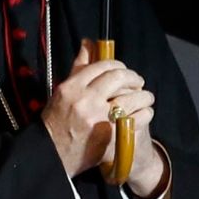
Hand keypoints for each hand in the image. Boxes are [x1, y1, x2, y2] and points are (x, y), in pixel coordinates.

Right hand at [41, 48, 151, 178]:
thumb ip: (78, 69)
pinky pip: (137, 117)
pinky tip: (144, 113)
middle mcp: (85, 100)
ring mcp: (99, 118)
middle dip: (134, 77)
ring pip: (132, 97)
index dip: (118, 65)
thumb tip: (89, 43)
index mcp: (72, 87)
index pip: (102, 66)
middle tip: (138, 82)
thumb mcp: (62, 93)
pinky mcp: (110, 135)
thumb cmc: (56, 123)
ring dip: (144, 95)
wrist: (51, 156)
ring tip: (146, 98)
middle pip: (119, 77)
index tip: (123, 71)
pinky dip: (145, 113)